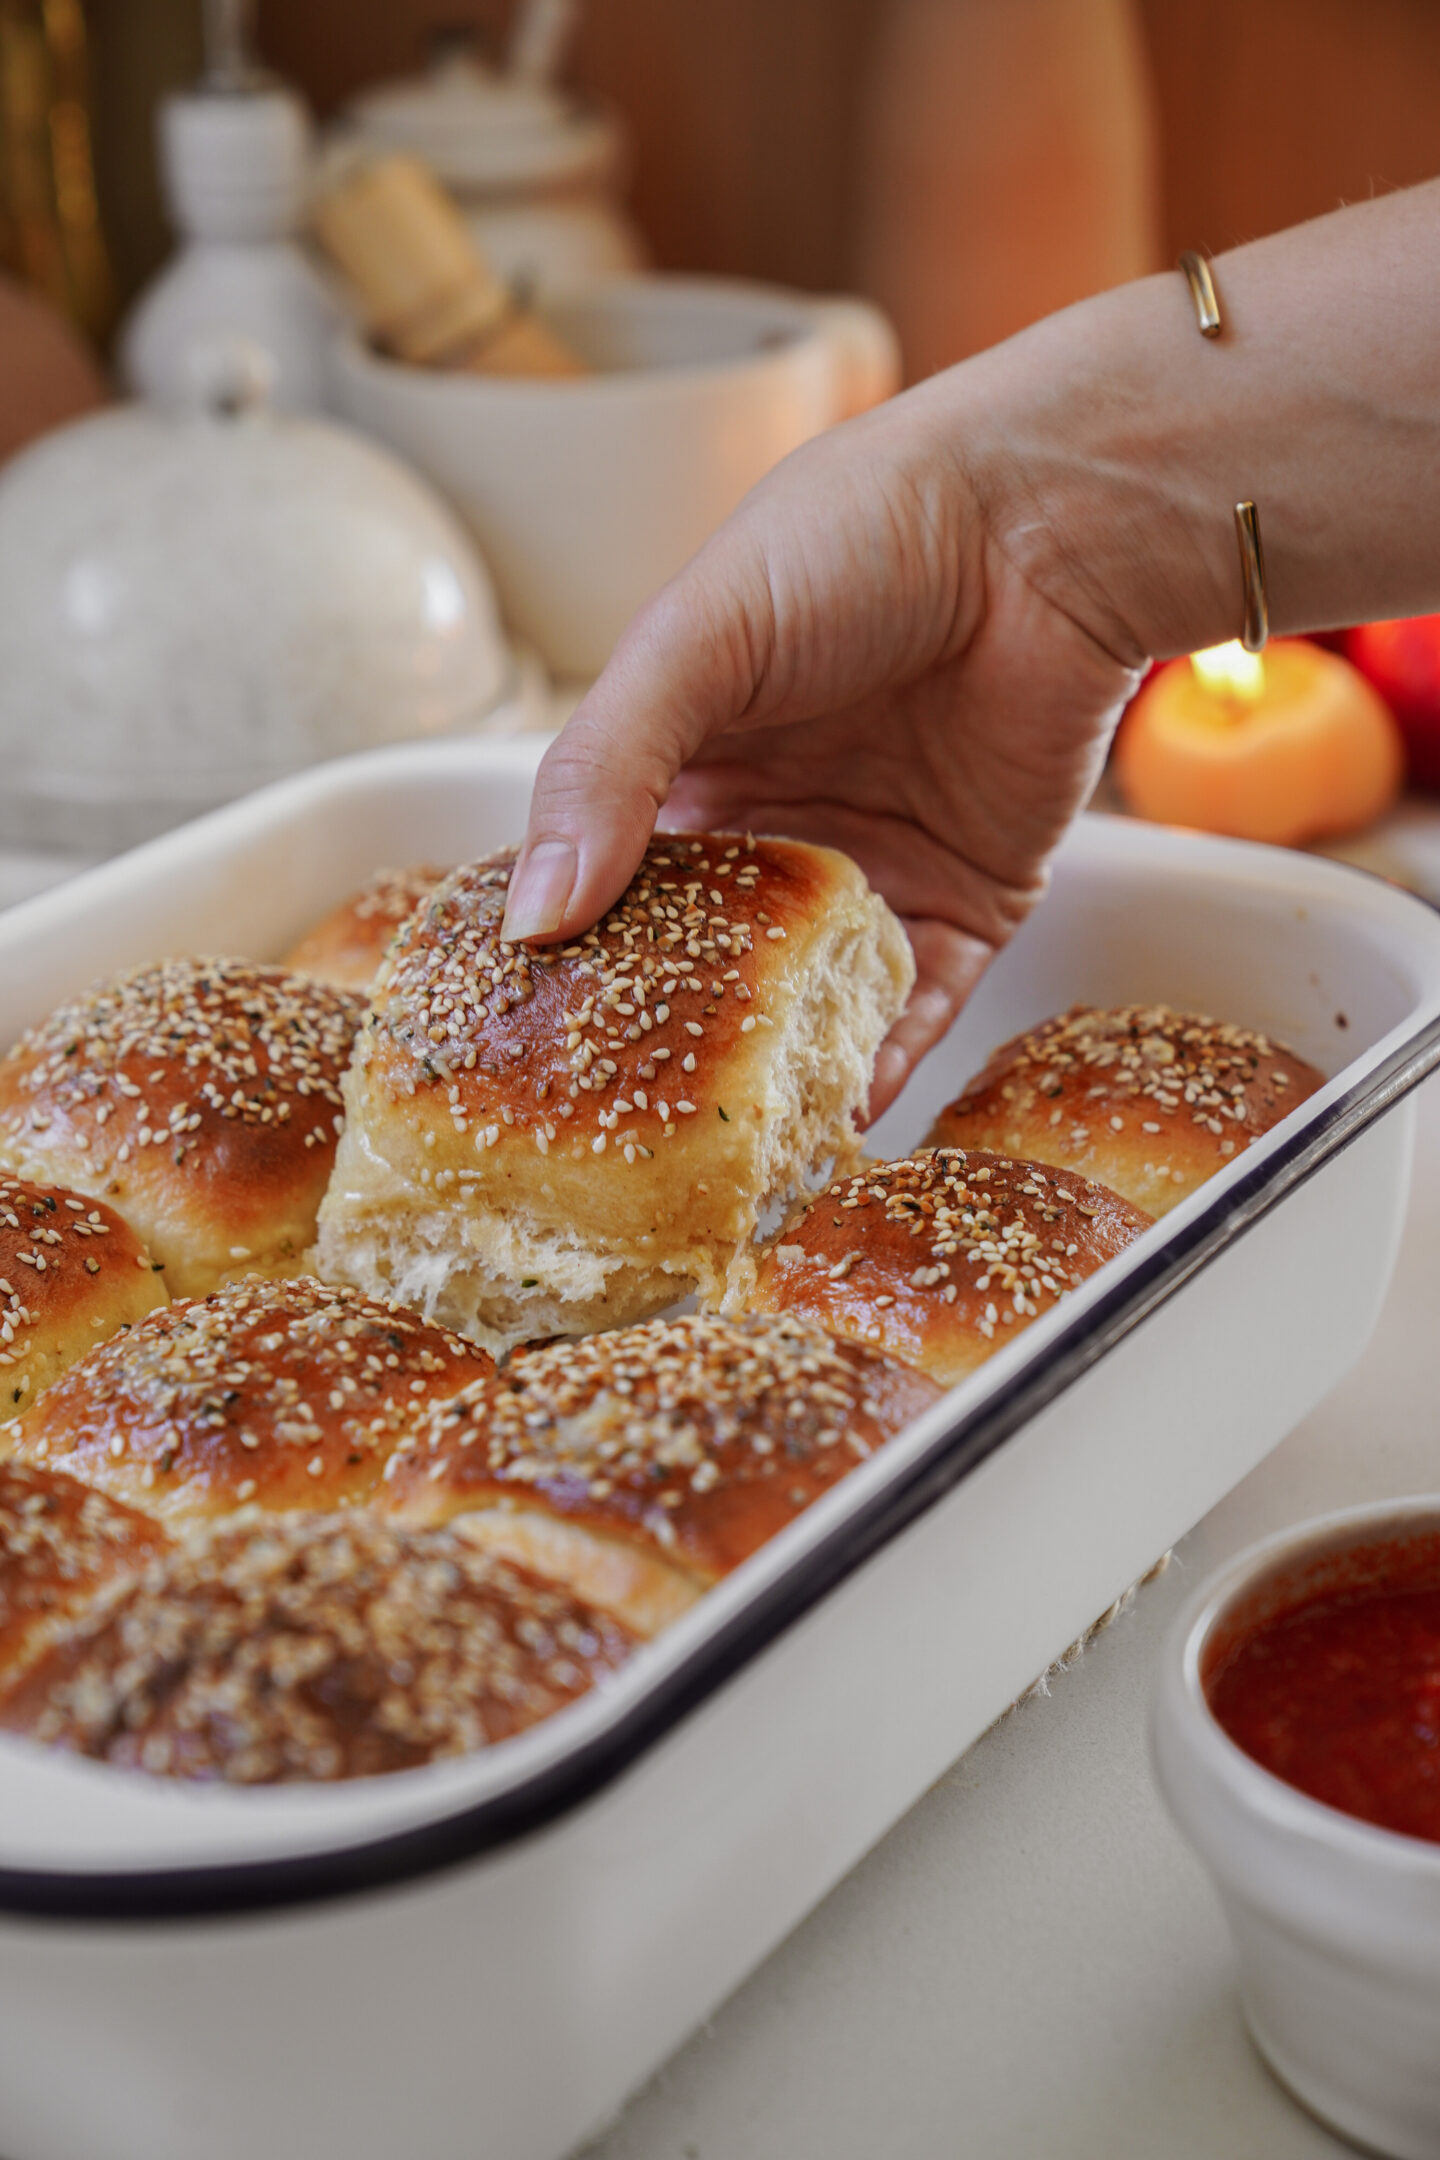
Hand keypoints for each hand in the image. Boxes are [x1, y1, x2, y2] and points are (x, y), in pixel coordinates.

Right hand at [503, 386, 1142, 1116]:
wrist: (1049, 523)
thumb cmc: (860, 538)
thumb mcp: (695, 639)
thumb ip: (604, 769)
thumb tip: (530, 919)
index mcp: (691, 759)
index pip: (608, 882)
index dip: (571, 957)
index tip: (524, 1044)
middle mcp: (776, 826)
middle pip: (708, 962)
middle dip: (671, 1041)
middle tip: (619, 1131)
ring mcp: (872, 872)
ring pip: (809, 1002)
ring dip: (777, 1071)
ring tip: (728, 1150)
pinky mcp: (968, 906)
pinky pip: (919, 1008)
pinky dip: (883, 1062)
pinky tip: (841, 1115)